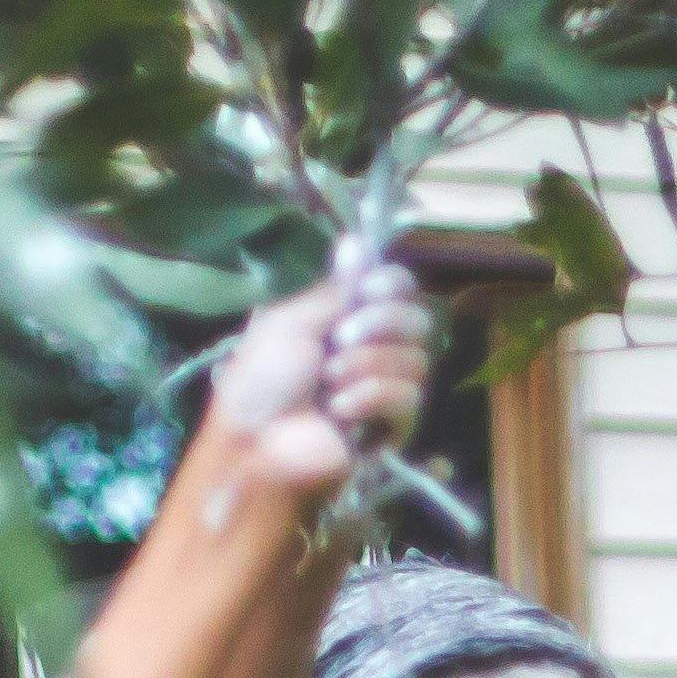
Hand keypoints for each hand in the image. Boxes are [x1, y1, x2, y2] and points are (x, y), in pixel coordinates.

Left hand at [205, 260, 437, 511]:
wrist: (259, 439)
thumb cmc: (263, 378)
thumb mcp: (292, 320)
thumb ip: (335, 287)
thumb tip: (358, 238)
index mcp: (348, 316)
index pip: (397, 286)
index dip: (390, 284)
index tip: (367, 290)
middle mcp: (374, 347)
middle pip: (417, 318)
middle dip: (379, 325)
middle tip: (338, 341)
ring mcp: (387, 386)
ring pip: (414, 359)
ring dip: (364, 367)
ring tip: (329, 385)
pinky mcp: (393, 424)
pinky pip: (407, 397)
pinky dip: (368, 399)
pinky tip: (340, 412)